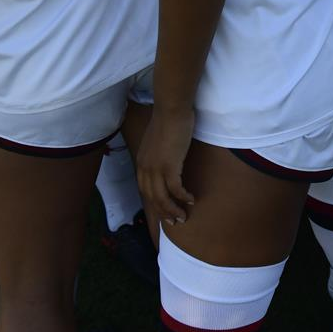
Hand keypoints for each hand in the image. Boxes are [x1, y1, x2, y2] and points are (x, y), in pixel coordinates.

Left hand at [136, 103, 196, 227]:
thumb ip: (159, 152)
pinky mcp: (169, 167)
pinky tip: (191, 199)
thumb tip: (167, 159)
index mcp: (141, 163)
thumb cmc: (168, 119)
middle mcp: (145, 169)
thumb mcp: (158, 141)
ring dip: (173, 210)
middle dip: (163, 212)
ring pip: (162, 198)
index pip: (145, 190)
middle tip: (175, 222)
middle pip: (152, 198)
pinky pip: (176, 189)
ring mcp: (156, 169)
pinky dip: (182, 197)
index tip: (164, 211)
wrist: (171, 109)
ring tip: (184, 217)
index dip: (154, 203)